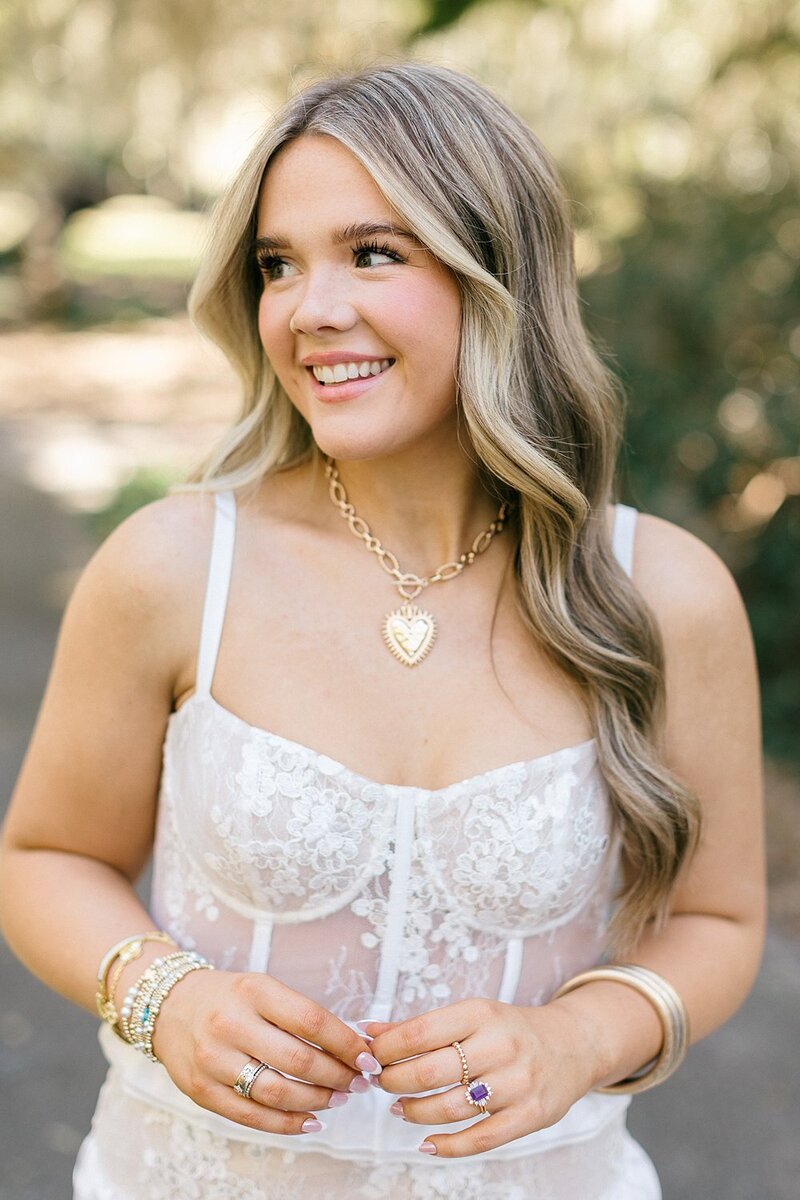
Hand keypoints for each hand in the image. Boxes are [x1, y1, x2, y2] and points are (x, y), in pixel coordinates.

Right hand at [151, 969, 379, 1134]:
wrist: (168, 1007)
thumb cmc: (228, 998)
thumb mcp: (262, 988)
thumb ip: (301, 1015)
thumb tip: (353, 1044)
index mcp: (253, 991)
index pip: (311, 1021)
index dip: (346, 1043)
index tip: (367, 1056)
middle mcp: (231, 1024)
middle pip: (298, 1060)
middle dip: (337, 1076)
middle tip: (358, 1081)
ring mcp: (213, 1061)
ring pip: (277, 1093)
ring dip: (317, 1101)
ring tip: (338, 1098)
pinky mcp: (202, 1092)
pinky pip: (252, 1116)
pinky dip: (287, 1123)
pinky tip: (310, 1121)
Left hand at [363, 997, 600, 1157]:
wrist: (573, 1045)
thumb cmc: (512, 1029)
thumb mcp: (472, 1015)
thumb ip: (422, 1027)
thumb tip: (370, 1032)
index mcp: (481, 1014)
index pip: (420, 1032)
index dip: (386, 1048)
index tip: (370, 1055)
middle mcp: (500, 1046)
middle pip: (430, 1071)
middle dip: (394, 1080)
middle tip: (381, 1082)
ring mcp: (517, 1083)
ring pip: (449, 1107)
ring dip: (414, 1112)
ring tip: (400, 1107)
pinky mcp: (529, 1116)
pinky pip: (479, 1139)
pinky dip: (447, 1146)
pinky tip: (426, 1143)